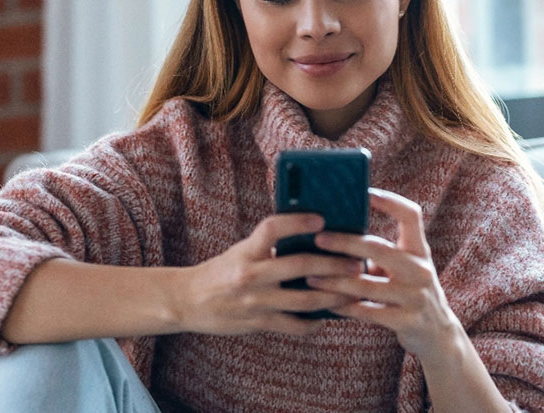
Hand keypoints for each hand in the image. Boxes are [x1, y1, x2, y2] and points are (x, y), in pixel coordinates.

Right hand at [175, 213, 361, 335]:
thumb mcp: (240, 251)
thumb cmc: (221, 271)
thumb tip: (309, 236)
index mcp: (246, 251)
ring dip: (333, 296)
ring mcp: (255, 302)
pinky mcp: (258, 323)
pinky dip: (313, 323)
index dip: (297, 222)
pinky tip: (325, 317)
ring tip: (352, 291)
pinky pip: (294, 325)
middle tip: (356, 263)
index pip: (272, 229)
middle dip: (333, 264)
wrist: (187, 301)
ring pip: (305, 300)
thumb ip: (268, 246)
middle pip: (300, 265)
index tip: (321, 219)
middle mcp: (250, 275)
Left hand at [307, 188, 462, 361]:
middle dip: (346, 243)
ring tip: (310, 276)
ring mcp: (416, 297)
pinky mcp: (407, 321)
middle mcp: (421, 270)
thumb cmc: (410, 292)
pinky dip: (343, 307)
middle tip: (319, 239)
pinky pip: (367, 312)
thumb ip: (382, 253)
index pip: (410, 215)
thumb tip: (336, 232)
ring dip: (334, 280)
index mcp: (420, 250)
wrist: (438, 334)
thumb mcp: (406, 268)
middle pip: (380, 248)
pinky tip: (325, 302)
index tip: (363, 193)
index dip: (389, 201)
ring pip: (367, 285)